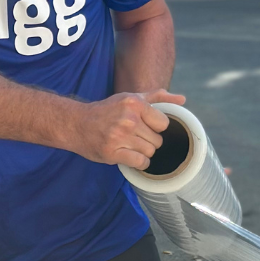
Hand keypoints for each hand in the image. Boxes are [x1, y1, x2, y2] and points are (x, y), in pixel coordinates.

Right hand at [68, 89, 185, 168]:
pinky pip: (140, 162)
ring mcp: (120, 137)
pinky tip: (131, 156)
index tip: (146, 127)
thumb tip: (182, 100)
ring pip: (150, 152)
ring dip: (143, 152)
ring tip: (131, 146)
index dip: (156, 128)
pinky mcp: (112, 153)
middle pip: (158, 140)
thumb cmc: (106, 111)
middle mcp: (128, 119)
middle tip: (135, 138)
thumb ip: (158, 97)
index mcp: (134, 103)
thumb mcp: (130, 98)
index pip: (163, 123)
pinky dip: (139, 163)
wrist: (77, 124)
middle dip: (149, 141)